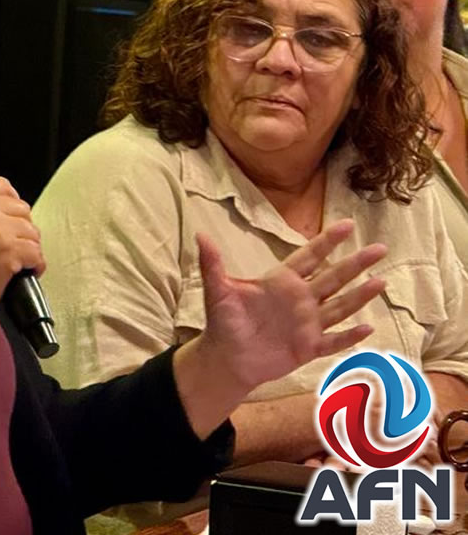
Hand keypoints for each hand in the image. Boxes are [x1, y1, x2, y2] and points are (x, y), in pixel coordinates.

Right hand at [0, 178, 42, 356]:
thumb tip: (2, 216)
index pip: (0, 185)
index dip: (12, 202)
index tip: (12, 217)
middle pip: (21, 208)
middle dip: (22, 229)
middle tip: (15, 246)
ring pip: (32, 231)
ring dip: (30, 248)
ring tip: (19, 262)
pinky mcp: (9, 250)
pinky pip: (36, 253)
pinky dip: (35, 265)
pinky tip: (25, 273)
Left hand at [194, 219, 386, 396]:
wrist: (227, 357)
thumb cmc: (223, 321)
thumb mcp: (218, 291)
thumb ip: (213, 265)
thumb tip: (200, 235)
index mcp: (281, 281)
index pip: (309, 256)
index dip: (327, 241)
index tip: (347, 224)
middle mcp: (300, 299)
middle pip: (333, 277)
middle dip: (356, 263)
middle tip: (380, 247)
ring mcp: (307, 323)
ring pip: (340, 306)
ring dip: (360, 296)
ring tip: (381, 281)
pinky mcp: (308, 347)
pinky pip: (333, 341)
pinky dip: (349, 336)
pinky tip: (368, 328)